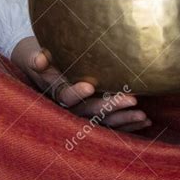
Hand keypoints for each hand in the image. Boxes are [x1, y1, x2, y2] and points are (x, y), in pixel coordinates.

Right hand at [11, 36, 151, 132]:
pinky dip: (128, 125)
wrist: (40, 68)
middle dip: (110, 107)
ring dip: (123, 120)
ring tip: (143, 115)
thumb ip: (36, 58)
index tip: (90, 86)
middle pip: (88, 112)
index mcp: (55, 92)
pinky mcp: (95, 117)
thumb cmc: (42, 57)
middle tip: (132, 99)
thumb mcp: (33, 54)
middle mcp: (69, 108)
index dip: (76, 93)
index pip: (65, 97)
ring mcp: (83, 114)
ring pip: (102, 122)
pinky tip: (146, 122)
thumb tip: (39, 59)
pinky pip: (112, 126)